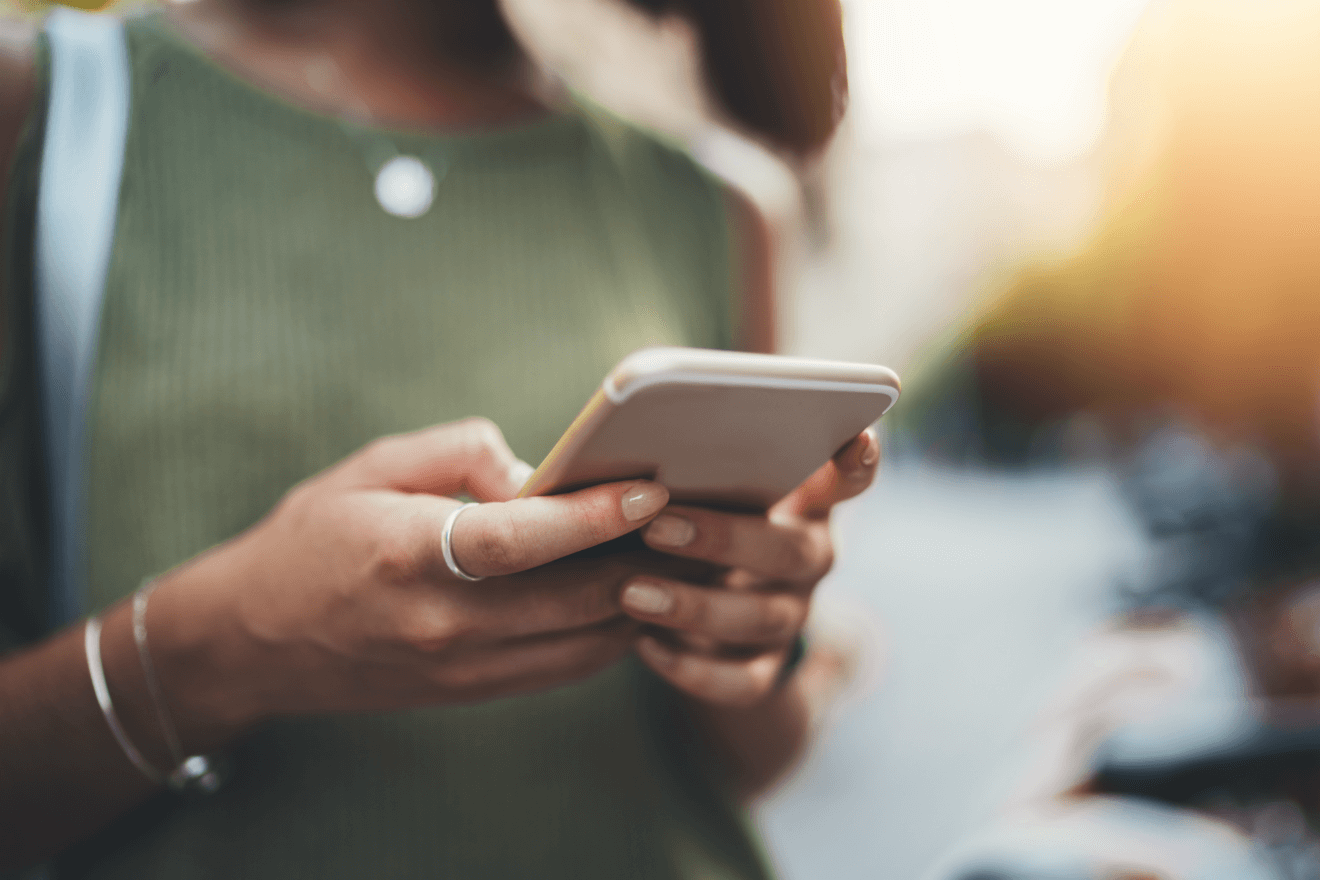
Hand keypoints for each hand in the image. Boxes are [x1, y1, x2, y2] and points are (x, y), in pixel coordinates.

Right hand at [148, 418, 669, 746]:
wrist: (255, 642)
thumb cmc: (313, 537)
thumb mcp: (370, 465)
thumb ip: (459, 452)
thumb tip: (537, 470)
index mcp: (407, 554)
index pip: (520, 542)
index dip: (593, 517)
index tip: (651, 490)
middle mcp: (441, 623)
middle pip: (572, 600)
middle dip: (641, 560)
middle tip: (690, 516)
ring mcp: (459, 668)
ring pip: (584, 644)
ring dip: (636, 600)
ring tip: (672, 550)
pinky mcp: (472, 691)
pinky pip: (565, 666)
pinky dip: (608, 630)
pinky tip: (627, 590)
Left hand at [618, 429, 879, 707]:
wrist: (694, 603)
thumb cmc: (693, 512)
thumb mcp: (706, 484)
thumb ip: (700, 466)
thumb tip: (642, 447)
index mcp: (805, 500)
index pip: (851, 477)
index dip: (859, 461)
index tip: (858, 439)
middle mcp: (810, 556)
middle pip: (790, 551)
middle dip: (722, 539)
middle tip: (655, 526)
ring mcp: (792, 615)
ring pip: (761, 618)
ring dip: (693, 606)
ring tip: (632, 592)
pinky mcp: (764, 668)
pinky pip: (741, 682)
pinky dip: (691, 669)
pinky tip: (643, 644)